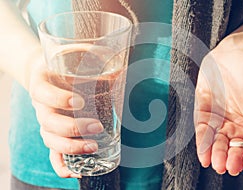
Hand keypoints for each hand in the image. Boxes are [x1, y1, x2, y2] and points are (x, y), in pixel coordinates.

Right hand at [28, 58, 102, 177]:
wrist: (46, 74)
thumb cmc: (63, 66)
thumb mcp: (73, 58)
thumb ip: (93, 58)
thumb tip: (123, 66)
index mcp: (42, 84)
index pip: (42, 93)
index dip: (58, 99)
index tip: (79, 101)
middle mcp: (41, 106)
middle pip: (48, 122)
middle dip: (72, 128)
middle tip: (96, 127)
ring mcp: (46, 123)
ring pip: (50, 140)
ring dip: (70, 147)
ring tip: (93, 148)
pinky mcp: (53, 135)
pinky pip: (52, 153)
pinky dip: (61, 165)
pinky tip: (76, 173)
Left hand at [194, 47, 242, 175]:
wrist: (233, 56)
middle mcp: (238, 129)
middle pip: (235, 150)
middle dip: (232, 159)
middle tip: (230, 166)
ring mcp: (221, 124)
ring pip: (218, 144)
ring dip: (217, 154)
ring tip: (216, 163)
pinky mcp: (205, 116)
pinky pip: (203, 132)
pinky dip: (203, 144)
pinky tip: (203, 155)